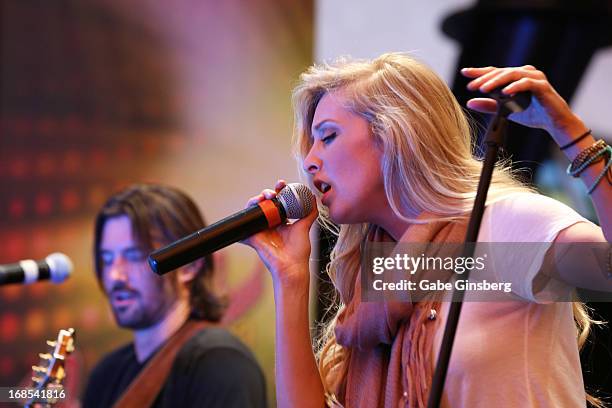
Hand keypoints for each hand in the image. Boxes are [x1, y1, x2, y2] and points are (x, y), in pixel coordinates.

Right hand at [242, 179, 318, 287]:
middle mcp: (271, 223)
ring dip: (256, 200)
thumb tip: (313, 197)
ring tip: (264, 198)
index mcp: (282, 220)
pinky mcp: (252, 236)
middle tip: (273, 192)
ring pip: (254, 209)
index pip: (278, 201)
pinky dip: (242, 218)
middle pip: (265, 203)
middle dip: (267, 193)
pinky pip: (243, 226)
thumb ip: (310, 212)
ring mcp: (261, 229)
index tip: (282, 183)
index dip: (279, 190)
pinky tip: (250, 208)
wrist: (291, 266)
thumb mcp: (305, 227)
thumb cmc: (299, 250)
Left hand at [461, 65, 587, 142]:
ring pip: (512, 74)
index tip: (464, 73)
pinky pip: (527, 83)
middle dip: (484, 78)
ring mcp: (535, 77)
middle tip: (471, 86)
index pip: (495, 71)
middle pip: (501, 71)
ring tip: (483, 89)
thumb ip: (489, 105)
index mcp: (515, 76)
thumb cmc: (531, 113)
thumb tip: (470, 102)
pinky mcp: (542, 85)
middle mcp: (525, 72)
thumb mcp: (506, 110)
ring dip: (496, 81)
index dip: (479, 71)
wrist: (553, 122)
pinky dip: (515, 87)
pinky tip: (504, 93)